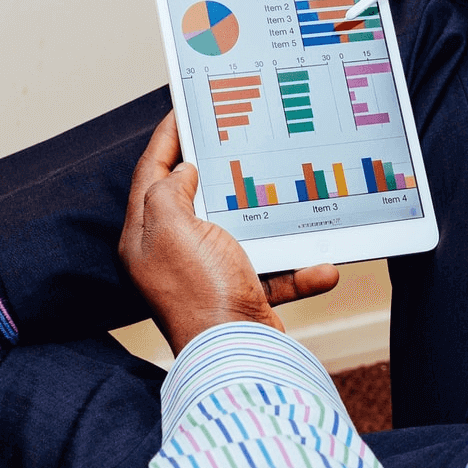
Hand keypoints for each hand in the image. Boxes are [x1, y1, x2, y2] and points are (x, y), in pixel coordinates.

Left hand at [119, 114, 339, 353]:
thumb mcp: (172, 228)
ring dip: (270, 219)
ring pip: (240, 231)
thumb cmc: (200, 293)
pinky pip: (273, 271)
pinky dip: (298, 269)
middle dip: (219, 168)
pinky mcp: (240, 294)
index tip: (183, 108)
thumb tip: (184, 172)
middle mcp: (171, 255)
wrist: (237, 359)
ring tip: (288, 190)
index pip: (150, 173)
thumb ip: (169, 191)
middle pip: (193, 197)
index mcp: (145, 237)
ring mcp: (207, 275)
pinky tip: (322, 265)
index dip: (167, 138)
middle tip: (237, 135)